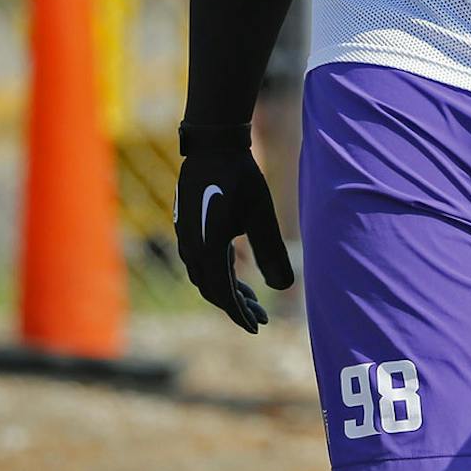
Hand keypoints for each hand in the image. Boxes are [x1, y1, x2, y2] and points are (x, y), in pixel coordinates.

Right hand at [174, 137, 293, 332]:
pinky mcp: (187, 227)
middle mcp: (191, 246)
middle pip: (211, 289)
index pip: (222, 293)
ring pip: (204, 276)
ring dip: (226, 290)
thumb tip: (284, 289)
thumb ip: (271, 251)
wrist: (212, 144)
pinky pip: (200, 261)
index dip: (239, 313)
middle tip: (259, 318)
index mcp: (208, 247)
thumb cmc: (240, 176)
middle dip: (235, 306)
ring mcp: (186, 237)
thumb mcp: (261, 214)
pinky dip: (217, 274)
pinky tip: (234, 272)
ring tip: (250, 299)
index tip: (256, 326)